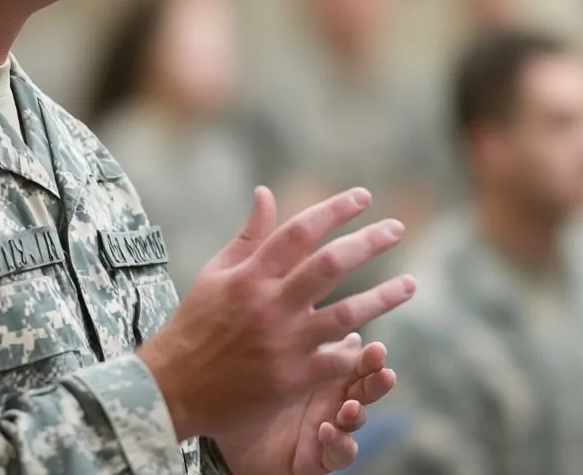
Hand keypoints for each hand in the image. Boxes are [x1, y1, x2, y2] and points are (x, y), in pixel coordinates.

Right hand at [136, 186, 415, 441]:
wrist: (172, 390)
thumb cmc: (195, 325)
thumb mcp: (216, 274)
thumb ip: (249, 236)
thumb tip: (266, 192)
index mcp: (249, 275)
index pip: (300, 231)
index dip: (335, 210)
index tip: (364, 197)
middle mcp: (268, 304)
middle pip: (329, 265)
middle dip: (368, 243)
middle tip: (396, 229)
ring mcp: (282, 342)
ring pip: (346, 314)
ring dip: (383, 298)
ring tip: (410, 285)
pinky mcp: (290, 378)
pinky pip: (336, 360)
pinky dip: (355, 351)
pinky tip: (373, 343)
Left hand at [214, 332, 398, 473]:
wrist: (240, 441)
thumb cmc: (262, 395)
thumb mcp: (281, 364)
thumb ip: (308, 341)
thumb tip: (334, 320)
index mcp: (330, 375)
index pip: (357, 361)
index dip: (370, 357)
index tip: (376, 347)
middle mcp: (336, 402)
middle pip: (365, 389)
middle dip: (377, 382)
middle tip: (382, 373)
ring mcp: (332, 429)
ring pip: (356, 421)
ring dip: (357, 414)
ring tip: (350, 407)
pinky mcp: (322, 458)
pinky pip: (338, 453)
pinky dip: (338, 443)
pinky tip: (328, 431)